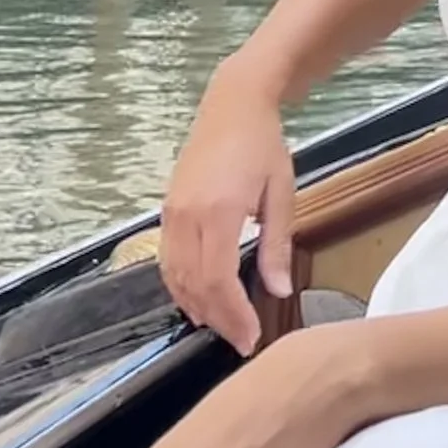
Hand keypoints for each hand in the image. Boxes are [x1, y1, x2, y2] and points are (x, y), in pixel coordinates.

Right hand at [160, 59, 294, 353]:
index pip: (218, 279)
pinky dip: (180, 287)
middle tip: (241, 341)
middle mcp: (186, 216)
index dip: (233, 315)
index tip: (251, 336)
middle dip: (217, 319)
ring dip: (196, 307)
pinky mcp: (166, 211)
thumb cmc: (264, 146)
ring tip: (222, 327)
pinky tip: (198, 301)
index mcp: (219, 211)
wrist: (232, 106)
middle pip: (194, 284)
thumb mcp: (281, 194)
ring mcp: (171, 214)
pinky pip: (167, 260)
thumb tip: (277, 291)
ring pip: (174, 276)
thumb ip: (277, 245)